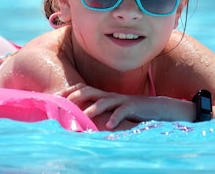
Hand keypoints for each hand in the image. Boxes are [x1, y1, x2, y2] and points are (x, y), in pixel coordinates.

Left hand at [59, 83, 194, 129]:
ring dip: (93, 109)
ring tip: (84, 116)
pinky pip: (122, 111)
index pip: (84, 88)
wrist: (157, 107)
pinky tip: (108, 126)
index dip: (70, 91)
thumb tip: (81, 116)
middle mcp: (111, 95)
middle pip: (90, 91)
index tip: (57, 96)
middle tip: (65, 103)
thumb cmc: (132, 110)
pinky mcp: (132, 106)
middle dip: (77, 96)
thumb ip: (100, 110)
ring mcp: (121, 100)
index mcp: (105, 95)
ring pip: (104, 101)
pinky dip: (115, 118)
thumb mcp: (113, 109)